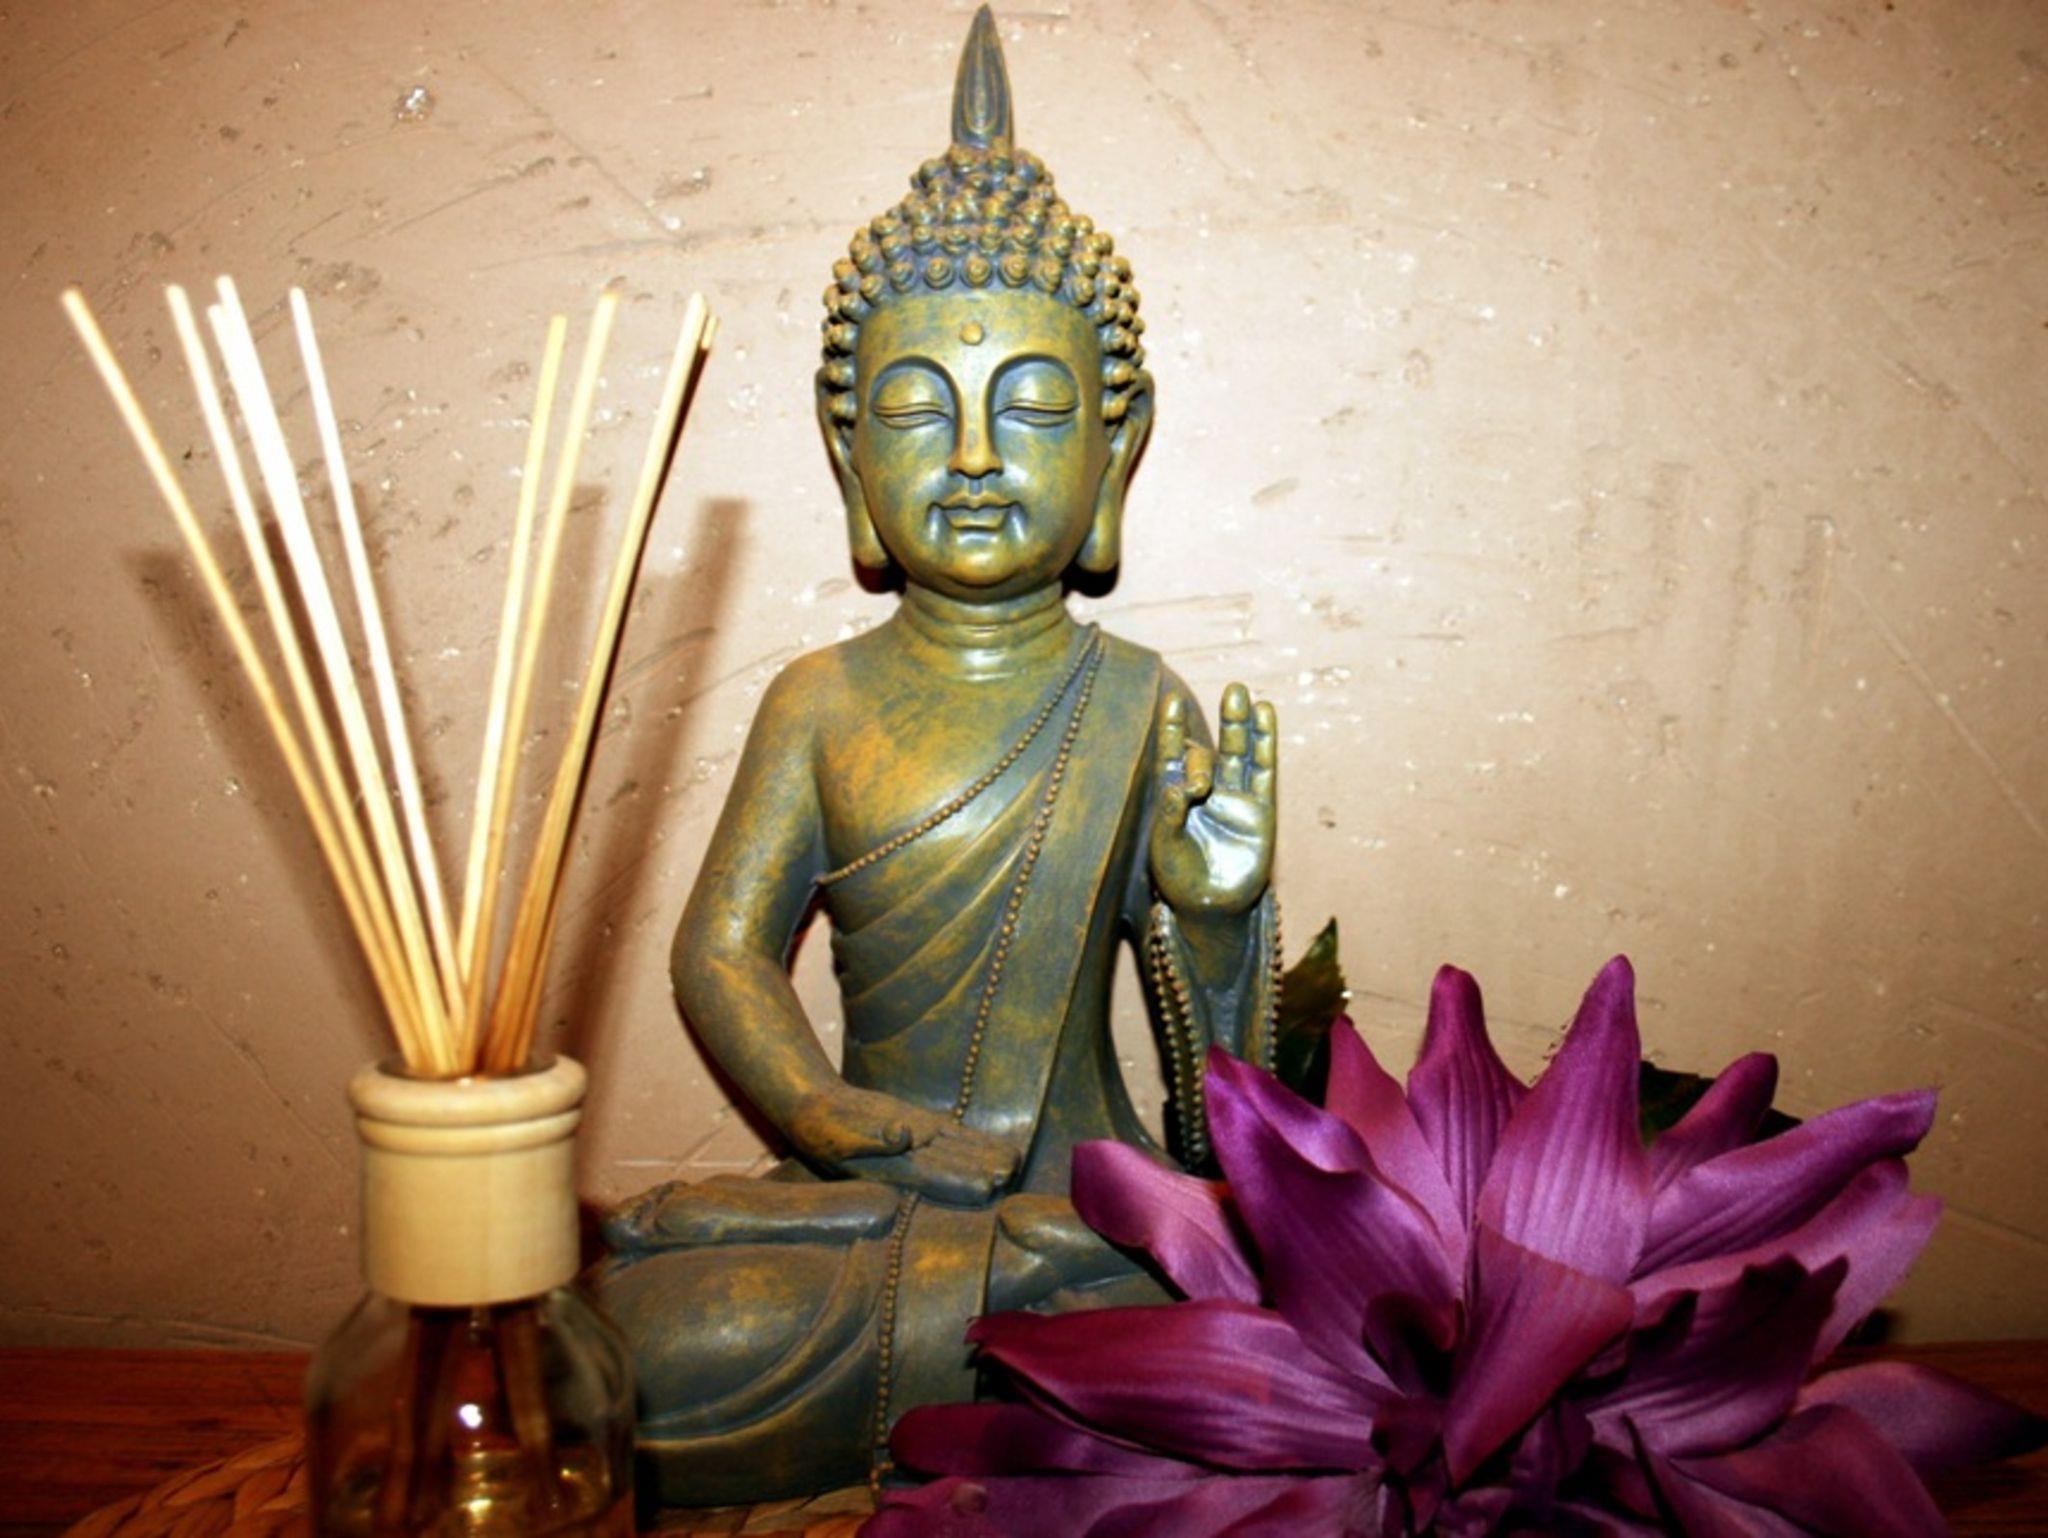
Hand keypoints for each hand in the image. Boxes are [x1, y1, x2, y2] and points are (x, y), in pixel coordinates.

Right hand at [789, 1084, 1022, 1205]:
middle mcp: (911, 1163)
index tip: (988, 1185)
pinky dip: (975, 1143)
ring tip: (1014, 1162)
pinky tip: (996, 1148)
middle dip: (982, 1174)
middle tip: (1013, 1174)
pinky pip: (952, 1138)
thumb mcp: (841, 1134)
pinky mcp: (920, 1128)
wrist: (816, 1113)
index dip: (961, 1183)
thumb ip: (873, 1138)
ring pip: (957, 1154)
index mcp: (892, 1171)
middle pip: (953, 1169)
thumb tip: (903, 1135)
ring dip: (984, 1160)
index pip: (933, 1179)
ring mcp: (918, 1146)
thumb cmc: (823, 1127)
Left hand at [1148, 683, 1276, 917]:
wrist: (1212, 908)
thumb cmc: (1180, 880)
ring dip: (1242, 724)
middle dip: (1221, 721)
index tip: (1171, 700)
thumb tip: (1179, 785)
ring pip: (1239, 753)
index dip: (1173, 729)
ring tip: (1244, 694)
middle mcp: (1206, 791)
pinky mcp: (1259, 810)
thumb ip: (1169, 816)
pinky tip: (1265, 716)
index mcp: (1175, 796)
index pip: (1173, 755)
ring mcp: (1234, 798)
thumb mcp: (1164, 850)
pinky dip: (1264, 745)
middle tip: (1232, 690)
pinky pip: (1263, 772)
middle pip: (1212, 748)